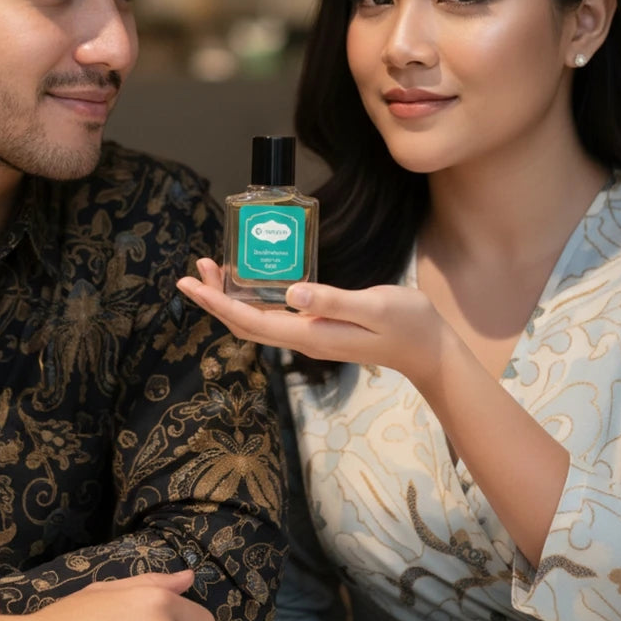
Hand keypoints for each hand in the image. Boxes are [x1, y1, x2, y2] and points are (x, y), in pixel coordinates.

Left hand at [177, 259, 444, 378]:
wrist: (428, 350)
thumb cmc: (407, 324)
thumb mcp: (374, 306)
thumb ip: (333, 300)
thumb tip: (291, 293)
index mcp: (311, 334)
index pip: (251, 321)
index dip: (217, 302)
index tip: (192, 284)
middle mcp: (304, 338)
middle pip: (246, 322)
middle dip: (215, 298)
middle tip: (194, 270)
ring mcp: (311, 335)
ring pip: (258, 319)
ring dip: (231, 298)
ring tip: (212, 271)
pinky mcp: (319, 327)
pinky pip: (275, 316)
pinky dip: (254, 298)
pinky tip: (252, 283)